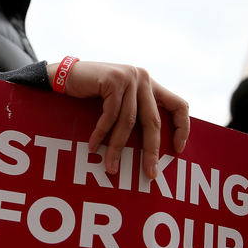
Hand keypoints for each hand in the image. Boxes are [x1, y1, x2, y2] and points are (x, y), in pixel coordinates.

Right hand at [47, 61, 189, 178]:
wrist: (65, 75)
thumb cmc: (92, 94)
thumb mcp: (120, 101)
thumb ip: (135, 112)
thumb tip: (150, 146)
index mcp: (150, 85)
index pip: (178, 105)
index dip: (182, 127)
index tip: (178, 149)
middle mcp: (143, 79)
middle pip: (153, 120)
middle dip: (150, 150)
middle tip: (149, 172)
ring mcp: (129, 78)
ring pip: (128, 122)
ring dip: (118, 147)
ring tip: (112, 166)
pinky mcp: (113, 80)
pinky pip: (110, 115)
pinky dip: (101, 134)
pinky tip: (94, 147)